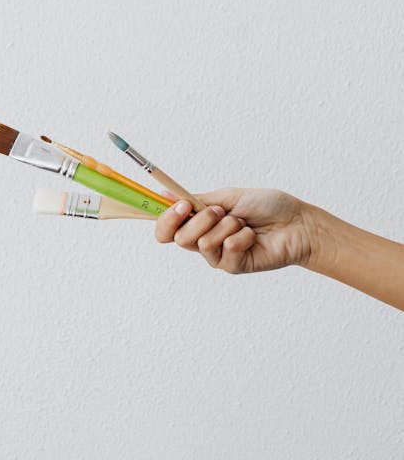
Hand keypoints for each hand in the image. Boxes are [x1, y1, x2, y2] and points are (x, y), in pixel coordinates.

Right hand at [155, 188, 315, 273]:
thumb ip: (195, 200)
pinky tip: (252, 236)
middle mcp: (204, 240)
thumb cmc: (266, 206)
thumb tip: (164, 193)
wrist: (296, 222)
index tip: (182, 205)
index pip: (166, 229)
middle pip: (179, 237)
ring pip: (202, 243)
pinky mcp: (234, 267)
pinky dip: (241, 237)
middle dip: (201, 219)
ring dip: (226, 226)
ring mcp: (218, 255)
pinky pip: (226, 251)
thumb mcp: (226, 197)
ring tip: (243, 223)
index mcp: (199, 221)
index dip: (167, 219)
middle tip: (222, 211)